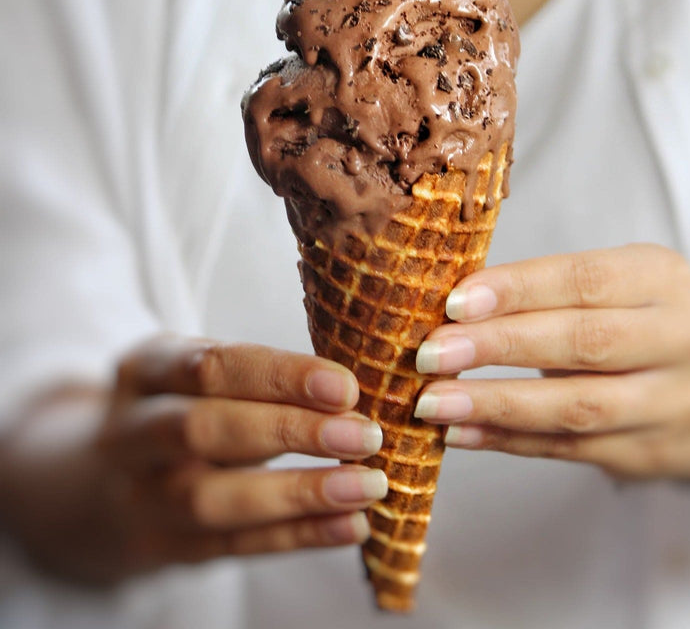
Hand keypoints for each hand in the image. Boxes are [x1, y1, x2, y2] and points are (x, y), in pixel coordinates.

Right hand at [0, 336, 385, 584]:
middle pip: (202, 430)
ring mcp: (139, 495)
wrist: (100, 480)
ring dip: (300, 493)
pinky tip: (351, 525)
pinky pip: (232, 545)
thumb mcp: (199, 375)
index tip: (346, 387)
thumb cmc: (181, 408)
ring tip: (368, 485)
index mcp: (144, 369)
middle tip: (365, 435)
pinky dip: (298, 535)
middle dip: (290, 431)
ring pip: (211, 499)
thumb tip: (356, 395)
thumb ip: (261, 378)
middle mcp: (130, 432)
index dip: (281, 376)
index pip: (210, 366)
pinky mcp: (162, 546)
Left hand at [413, 244, 689, 480]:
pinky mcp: (652, 453)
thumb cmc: (636, 325)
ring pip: (577, 405)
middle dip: (497, 346)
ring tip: (433, 403)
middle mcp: (682, 336)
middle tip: (430, 354)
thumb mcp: (613, 288)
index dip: (517, 290)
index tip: (454, 303)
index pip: (583, 279)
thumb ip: (545, 293)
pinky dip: (509, 441)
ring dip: (495, 404)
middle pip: (582, 341)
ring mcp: (674, 402)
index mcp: (661, 277)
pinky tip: (461, 433)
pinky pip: (571, 449)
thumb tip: (450, 308)